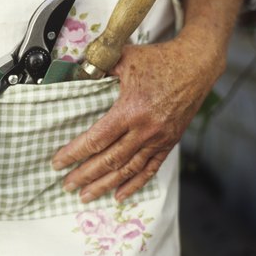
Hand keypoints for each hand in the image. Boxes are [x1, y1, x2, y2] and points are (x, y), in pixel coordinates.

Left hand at [50, 30, 223, 201]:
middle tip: (67, 185)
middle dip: (85, 175)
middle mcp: (145, 129)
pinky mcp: (169, 142)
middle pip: (109, 160)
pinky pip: (150, 169)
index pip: (96, 139)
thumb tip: (76, 73)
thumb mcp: (124, 58)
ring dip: (105, 185)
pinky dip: (134, 184)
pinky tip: (119, 195)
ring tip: (86, 196)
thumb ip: (98, 68)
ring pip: (128, 169)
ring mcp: (159, 138)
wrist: (197, 64)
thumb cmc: (160, 59)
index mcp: (131, 109)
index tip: (58, 163)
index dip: (74, 153)